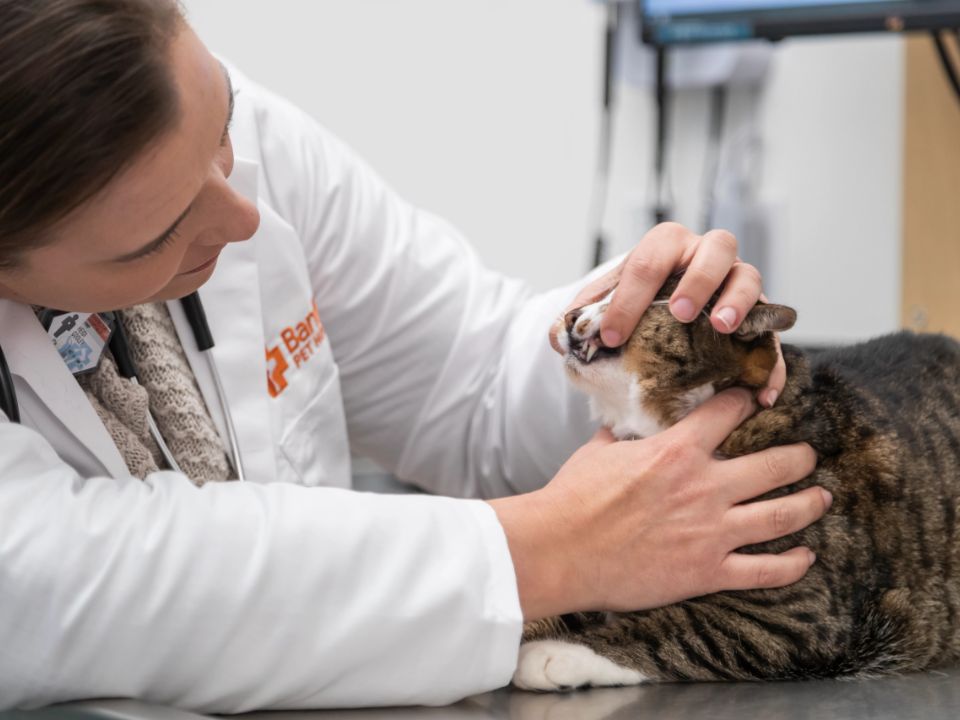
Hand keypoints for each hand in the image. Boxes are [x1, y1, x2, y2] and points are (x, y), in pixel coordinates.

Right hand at [489, 389, 826, 620]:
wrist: (560, 549)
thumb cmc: (572, 499)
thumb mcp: (597, 452)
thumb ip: (622, 438)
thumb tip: (623, 428)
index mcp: (677, 450)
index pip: (730, 412)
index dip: (747, 401)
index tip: (756, 400)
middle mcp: (705, 486)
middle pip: (776, 464)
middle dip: (800, 457)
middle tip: (808, 456)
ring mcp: (711, 531)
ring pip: (783, 514)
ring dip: (809, 504)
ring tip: (822, 498)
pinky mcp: (708, 572)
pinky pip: (766, 571)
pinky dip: (793, 564)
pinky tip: (807, 557)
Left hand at [550, 222, 784, 407]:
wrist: (660, 314)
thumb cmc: (633, 306)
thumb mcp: (604, 307)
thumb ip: (581, 320)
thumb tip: (558, 339)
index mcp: (665, 246)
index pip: (647, 262)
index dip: (628, 298)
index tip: (612, 335)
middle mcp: (705, 255)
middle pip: (716, 248)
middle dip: (699, 279)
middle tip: (682, 313)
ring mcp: (736, 282)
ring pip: (750, 277)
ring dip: (740, 302)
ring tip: (724, 330)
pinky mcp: (757, 314)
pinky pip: (770, 333)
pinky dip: (768, 360)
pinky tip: (760, 391)